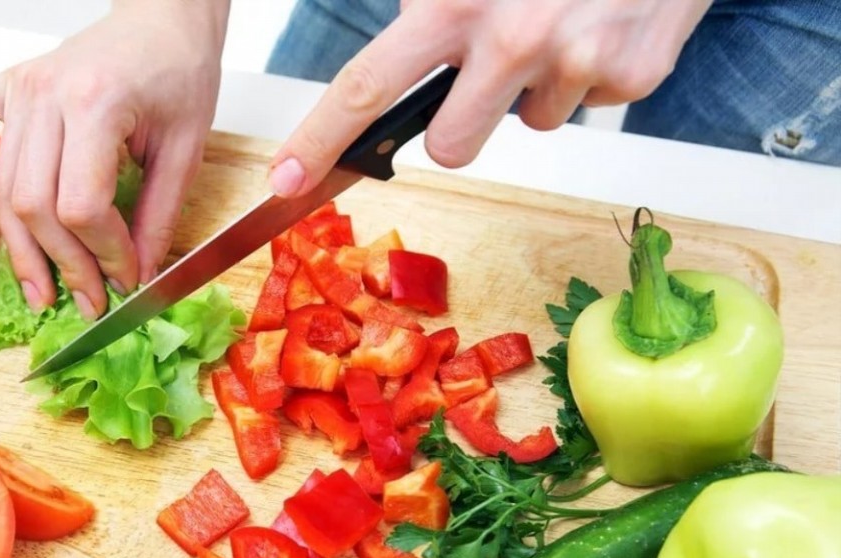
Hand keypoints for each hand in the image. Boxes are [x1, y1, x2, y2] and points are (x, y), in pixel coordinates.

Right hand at [0, 0, 228, 317]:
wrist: (163, 23)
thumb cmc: (179, 74)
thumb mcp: (185, 150)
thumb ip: (159, 215)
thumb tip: (138, 275)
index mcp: (95, 104)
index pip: (82, 204)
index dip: (104, 254)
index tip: (127, 279)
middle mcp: (45, 95)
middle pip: (35, 204)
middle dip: (64, 264)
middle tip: (89, 302)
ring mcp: (19, 89)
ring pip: (3, 186)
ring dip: (23, 247)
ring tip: (43, 289)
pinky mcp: (7, 85)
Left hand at [268, 0, 711, 196]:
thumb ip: (425, 3)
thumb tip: (387, 47)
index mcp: (452, 1)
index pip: (366, 87)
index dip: (320, 140)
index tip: (287, 180)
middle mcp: (513, 38)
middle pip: (450, 147)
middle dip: (458, 126)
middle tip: (488, 69)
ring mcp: (577, 60)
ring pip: (527, 124)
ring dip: (532, 87)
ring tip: (556, 21)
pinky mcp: (630, 75)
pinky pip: (585, 107)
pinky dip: (586, 74)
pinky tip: (597, 22)